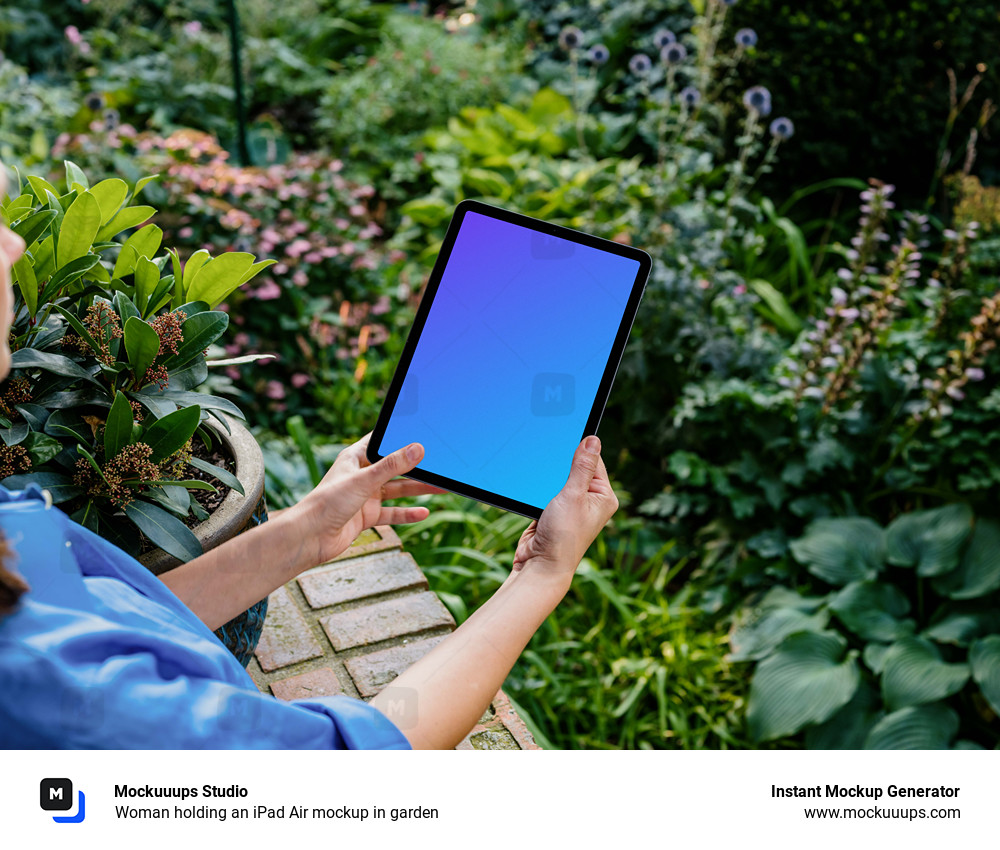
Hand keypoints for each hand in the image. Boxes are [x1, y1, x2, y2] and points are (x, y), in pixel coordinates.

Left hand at [292, 433, 444, 566]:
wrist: (310, 538)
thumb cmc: (327, 503)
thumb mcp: (364, 480)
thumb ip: (393, 466)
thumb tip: (417, 449)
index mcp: (355, 458)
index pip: (381, 441)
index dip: (399, 436)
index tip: (421, 432)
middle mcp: (361, 476)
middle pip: (395, 468)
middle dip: (416, 467)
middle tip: (440, 464)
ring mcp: (365, 497)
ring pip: (397, 490)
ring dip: (418, 489)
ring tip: (442, 487)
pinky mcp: (366, 516)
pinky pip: (392, 513)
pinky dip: (407, 513)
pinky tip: (424, 512)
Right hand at [511, 435, 618, 581]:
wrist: (539, 566)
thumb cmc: (562, 537)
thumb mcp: (573, 495)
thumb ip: (582, 466)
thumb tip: (593, 439)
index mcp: (604, 497)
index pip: (595, 461)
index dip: (579, 449)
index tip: (564, 436)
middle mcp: (591, 502)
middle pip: (576, 468)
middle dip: (561, 464)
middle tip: (548, 461)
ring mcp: (572, 507)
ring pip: (559, 479)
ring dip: (548, 477)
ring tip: (541, 481)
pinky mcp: (554, 511)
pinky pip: (548, 490)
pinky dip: (540, 487)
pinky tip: (532, 488)